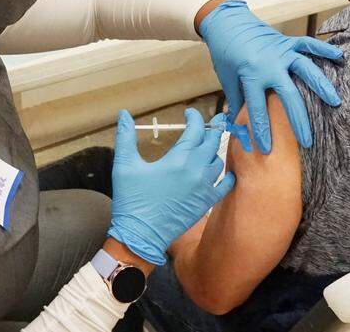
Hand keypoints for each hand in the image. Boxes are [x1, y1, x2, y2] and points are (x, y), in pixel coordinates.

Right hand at [107, 109, 234, 265]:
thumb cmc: (131, 201)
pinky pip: (225, 185)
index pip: (195, 130)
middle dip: (214, 127)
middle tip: (214, 119)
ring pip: (218, 161)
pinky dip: (226, 175)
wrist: (140, 236)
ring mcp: (204, 188)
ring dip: (215, 149)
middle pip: (213, 141)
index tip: (189, 113)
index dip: (194, 117)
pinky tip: (224, 171)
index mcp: (178, 160)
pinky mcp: (206, 203)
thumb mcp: (124, 166)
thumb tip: (123, 114)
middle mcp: (196, 171)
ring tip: (210, 145)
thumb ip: (126, 137)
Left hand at [198, 0, 341, 152]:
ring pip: (305, 69)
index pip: (257, 109)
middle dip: (298, 120)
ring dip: (321, 86)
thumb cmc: (226, 54)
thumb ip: (237, 103)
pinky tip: (341, 57)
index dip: (261, 131)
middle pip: (288, 95)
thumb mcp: (228, 80)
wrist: (227, 23)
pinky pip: (308, 45)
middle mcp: (268, 64)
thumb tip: (240, 129)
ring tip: (335, 102)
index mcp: (250, 75)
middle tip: (307, 141)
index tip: (267, 149)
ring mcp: (281, 52)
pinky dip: (325, 49)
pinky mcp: (287, 42)